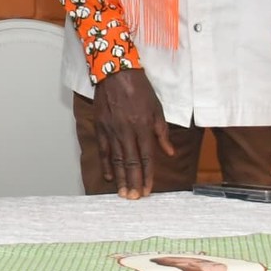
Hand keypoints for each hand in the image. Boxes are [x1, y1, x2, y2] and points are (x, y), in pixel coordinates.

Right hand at [93, 68, 173, 198]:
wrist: (115, 72)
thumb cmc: (139, 89)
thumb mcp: (157, 108)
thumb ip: (162, 132)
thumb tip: (169, 152)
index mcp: (143, 127)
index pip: (146, 157)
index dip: (148, 175)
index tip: (148, 190)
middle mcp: (127, 131)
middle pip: (131, 162)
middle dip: (133, 182)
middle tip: (134, 198)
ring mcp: (112, 130)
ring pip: (117, 159)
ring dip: (120, 178)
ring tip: (122, 193)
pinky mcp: (101, 126)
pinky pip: (104, 149)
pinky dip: (105, 164)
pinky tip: (108, 176)